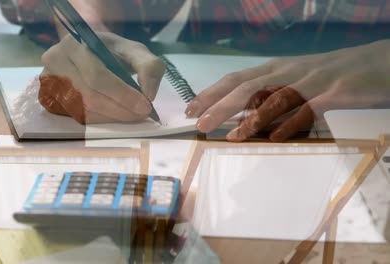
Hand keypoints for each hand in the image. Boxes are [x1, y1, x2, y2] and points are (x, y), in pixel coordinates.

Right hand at [39, 32, 165, 123]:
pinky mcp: (48, 99)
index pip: (97, 75)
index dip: (123, 94)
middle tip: (141, 114)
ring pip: (82, 110)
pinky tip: (113, 115)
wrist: (91, 54)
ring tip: (131, 115)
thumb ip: (149, 67)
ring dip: (111, 117)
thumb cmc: (113, 53)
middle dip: (120, 109)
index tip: (145, 106)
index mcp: (74, 44)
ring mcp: (48, 82)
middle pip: (89, 96)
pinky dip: (99, 120)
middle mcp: (54, 61)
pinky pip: (75, 117)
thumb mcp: (135, 51)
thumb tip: (148, 95)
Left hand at [186, 40, 389, 140]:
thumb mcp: (295, 79)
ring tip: (231, 136)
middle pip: (247, 87)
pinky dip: (290, 124)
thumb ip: (271, 92)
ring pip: (275, 98)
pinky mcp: (336, 92)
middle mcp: (289, 72)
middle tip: (199, 124)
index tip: (190, 108)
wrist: (378, 62)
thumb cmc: (332, 73)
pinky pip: (309, 109)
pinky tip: (274, 138)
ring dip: (251, 118)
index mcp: (277, 69)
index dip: (211, 93)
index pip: (236, 79)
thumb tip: (242, 113)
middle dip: (220, 105)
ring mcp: (312, 81)